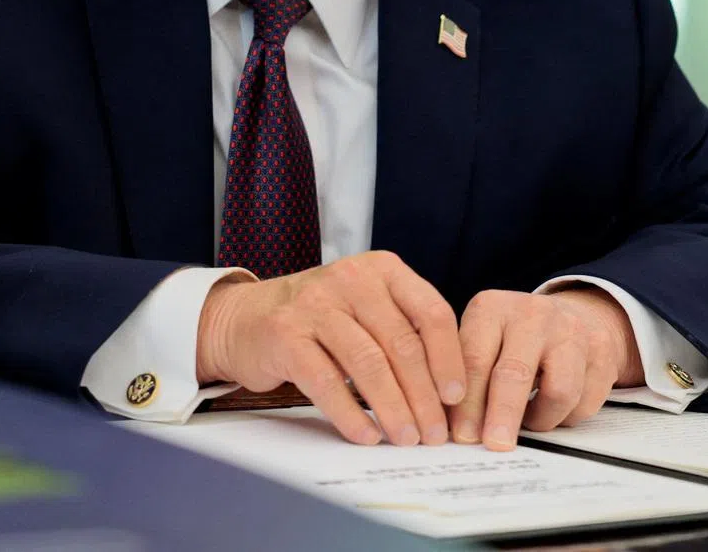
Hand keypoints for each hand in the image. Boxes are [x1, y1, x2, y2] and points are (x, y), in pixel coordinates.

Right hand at [196, 251, 465, 446]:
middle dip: (423, 395)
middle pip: (401, 342)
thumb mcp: (368, 307)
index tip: (457, 398)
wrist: (249, 316)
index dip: (448, 358)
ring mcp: (315, 304)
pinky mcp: (286, 334)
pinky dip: (350, 414)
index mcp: (382, 269)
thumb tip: (450, 392)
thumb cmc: (323, 317)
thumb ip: (405, 332)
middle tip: (434, 433)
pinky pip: (326, 381)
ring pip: (368, 363)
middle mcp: (350, 278)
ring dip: (393, 408)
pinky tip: (366, 435)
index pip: (430, 312)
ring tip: (406, 438)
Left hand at [449, 288, 642, 450]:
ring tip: (528, 421)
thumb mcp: (482, 339)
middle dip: (502, 415)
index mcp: (491, 308)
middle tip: (494, 444)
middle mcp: (531, 314)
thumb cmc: (514, 337)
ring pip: (558, 392)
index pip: (475, 358)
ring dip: (540, 420)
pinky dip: (565, 417)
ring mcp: (569, 331)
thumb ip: (465, 374)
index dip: (467, 402)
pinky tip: (552, 409)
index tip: (462, 435)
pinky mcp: (600, 352)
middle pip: (515, 373)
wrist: (571, 316)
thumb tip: (451, 426)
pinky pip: (584, 402)